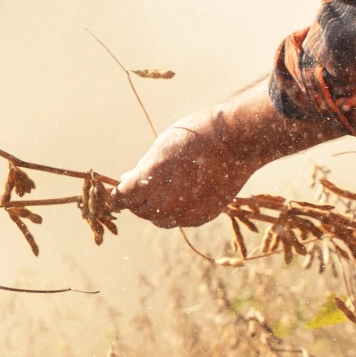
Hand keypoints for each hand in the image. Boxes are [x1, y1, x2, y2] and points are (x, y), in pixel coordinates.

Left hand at [113, 109, 256, 228]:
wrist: (237, 140)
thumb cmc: (196, 135)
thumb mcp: (162, 146)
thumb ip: (142, 169)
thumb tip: (126, 180)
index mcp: (153, 178)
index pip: (123, 197)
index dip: (118, 195)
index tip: (119, 190)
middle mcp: (168, 201)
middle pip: (140, 211)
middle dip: (137, 201)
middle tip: (142, 187)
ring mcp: (186, 212)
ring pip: (159, 220)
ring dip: (156, 209)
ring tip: (165, 189)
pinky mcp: (202, 217)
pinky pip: (180, 220)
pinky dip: (177, 212)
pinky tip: (184, 194)